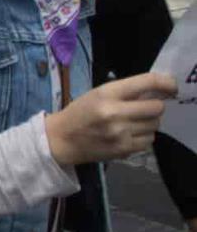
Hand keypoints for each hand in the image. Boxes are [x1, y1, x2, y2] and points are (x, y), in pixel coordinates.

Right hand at [45, 72, 175, 166]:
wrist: (60, 139)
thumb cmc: (80, 112)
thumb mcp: (98, 94)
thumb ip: (125, 91)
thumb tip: (158, 90)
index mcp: (106, 94)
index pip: (147, 82)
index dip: (166, 83)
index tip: (171, 87)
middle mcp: (115, 113)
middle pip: (157, 107)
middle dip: (154, 106)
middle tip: (144, 108)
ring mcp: (120, 133)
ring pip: (155, 125)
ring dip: (148, 122)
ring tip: (132, 123)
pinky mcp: (123, 149)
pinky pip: (149, 140)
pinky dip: (143, 136)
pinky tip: (129, 134)